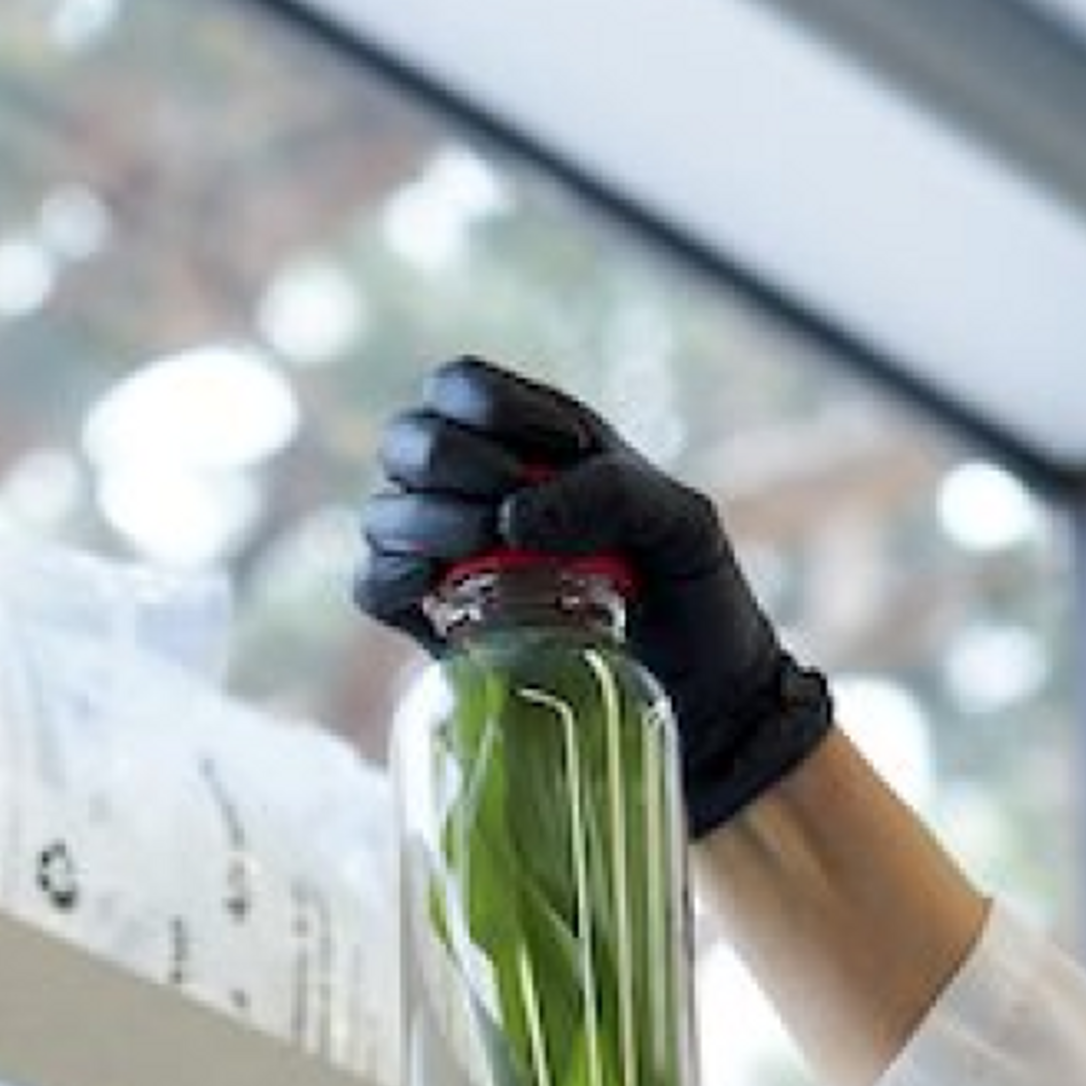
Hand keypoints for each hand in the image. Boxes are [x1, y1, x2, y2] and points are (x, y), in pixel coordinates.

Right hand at [353, 357, 836, 834]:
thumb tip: (509, 518)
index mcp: (533, 443)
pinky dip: (391, 577)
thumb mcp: (685, 526)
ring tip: (498, 552)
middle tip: (523, 513)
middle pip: (409, 441)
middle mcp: (478, 491)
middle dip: (455, 463)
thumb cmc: (698, 597)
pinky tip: (437, 586)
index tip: (568, 451)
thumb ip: (615, 492)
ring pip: (384, 511)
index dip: (492, 405)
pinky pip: (373, 585)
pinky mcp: (438, 623)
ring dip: (430, 522)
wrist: (711, 700)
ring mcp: (452, 557)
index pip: (460, 386)